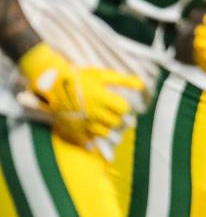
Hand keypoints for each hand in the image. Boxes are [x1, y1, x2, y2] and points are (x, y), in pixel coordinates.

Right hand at [18, 43, 142, 144]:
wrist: (52, 86)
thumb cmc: (79, 78)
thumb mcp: (101, 75)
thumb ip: (122, 80)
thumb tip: (142, 84)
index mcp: (101, 99)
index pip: (123, 109)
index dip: (127, 108)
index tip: (124, 106)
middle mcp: (93, 114)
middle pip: (117, 123)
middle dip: (121, 119)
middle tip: (119, 116)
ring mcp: (83, 124)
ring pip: (106, 134)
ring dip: (111, 130)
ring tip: (109, 123)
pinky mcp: (75, 132)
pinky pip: (91, 141)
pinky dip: (96, 139)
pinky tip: (96, 131)